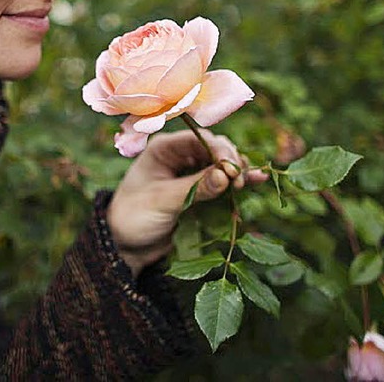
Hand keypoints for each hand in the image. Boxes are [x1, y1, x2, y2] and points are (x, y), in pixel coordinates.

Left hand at [107, 130, 266, 276]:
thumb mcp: (163, 201)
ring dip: (236, 171)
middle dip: (230, 160)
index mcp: (164, 148)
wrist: (125, 245)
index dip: (219, 149)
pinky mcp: (199, 191)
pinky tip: (258, 180)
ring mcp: (190, 173)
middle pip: (214, 148)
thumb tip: (227, 175)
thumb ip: (195, 188)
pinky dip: (237, 182)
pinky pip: (222, 182)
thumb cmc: (134, 216)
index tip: (232, 168)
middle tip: (238, 181)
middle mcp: (179, 156)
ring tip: (247, 183)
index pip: (198, 138)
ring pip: (221, 163)